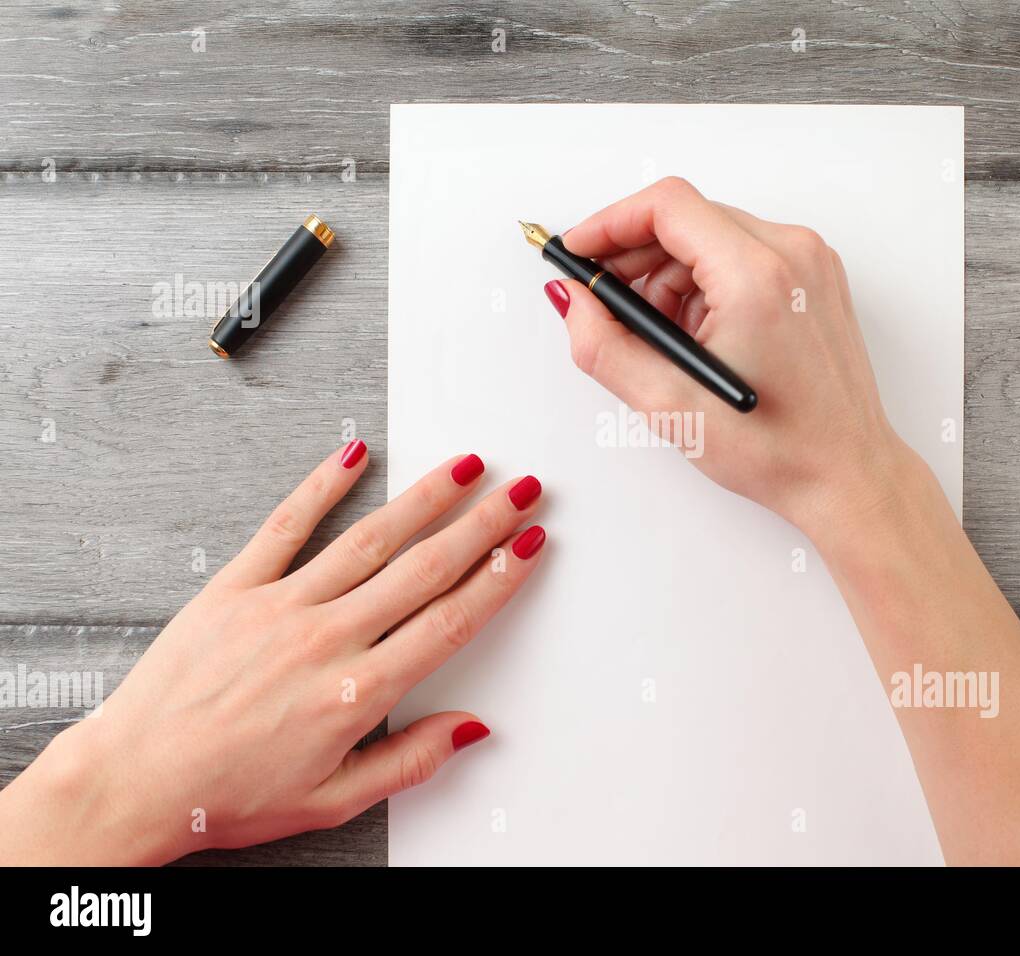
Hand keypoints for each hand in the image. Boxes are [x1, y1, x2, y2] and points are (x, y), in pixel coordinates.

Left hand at [0, 442, 546, 863]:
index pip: (450, 621)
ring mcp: (280, 607)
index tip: (527, 546)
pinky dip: (321, 488)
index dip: (499, 578)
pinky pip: (286, 527)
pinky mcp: (234, 588)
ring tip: (463, 467)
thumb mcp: (334, 800)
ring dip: (424, 498)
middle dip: (482, 524)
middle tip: (519, 490)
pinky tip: (352, 458)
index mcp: (356, 693)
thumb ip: (411, 761)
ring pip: (369, 539)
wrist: (134, 781)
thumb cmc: (226, 795)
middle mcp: (325, 639)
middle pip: (424, 568)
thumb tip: (470, 730)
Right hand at [549, 176, 920, 538]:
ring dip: (670, 276)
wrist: (846, 475)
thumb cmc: (778, 449)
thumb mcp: (669, 405)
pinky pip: (742, 255)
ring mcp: (810, 263)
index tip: (579, 251)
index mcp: (757, 276)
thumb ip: (603, 344)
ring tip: (663, 341)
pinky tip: (697, 337)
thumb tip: (572, 299)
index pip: (667, 206)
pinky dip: (706, 284)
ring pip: (712, 235)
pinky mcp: (814, 279)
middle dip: (636, 257)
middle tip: (607, 305)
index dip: (610, 223)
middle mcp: (792, 255)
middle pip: (688, 217)